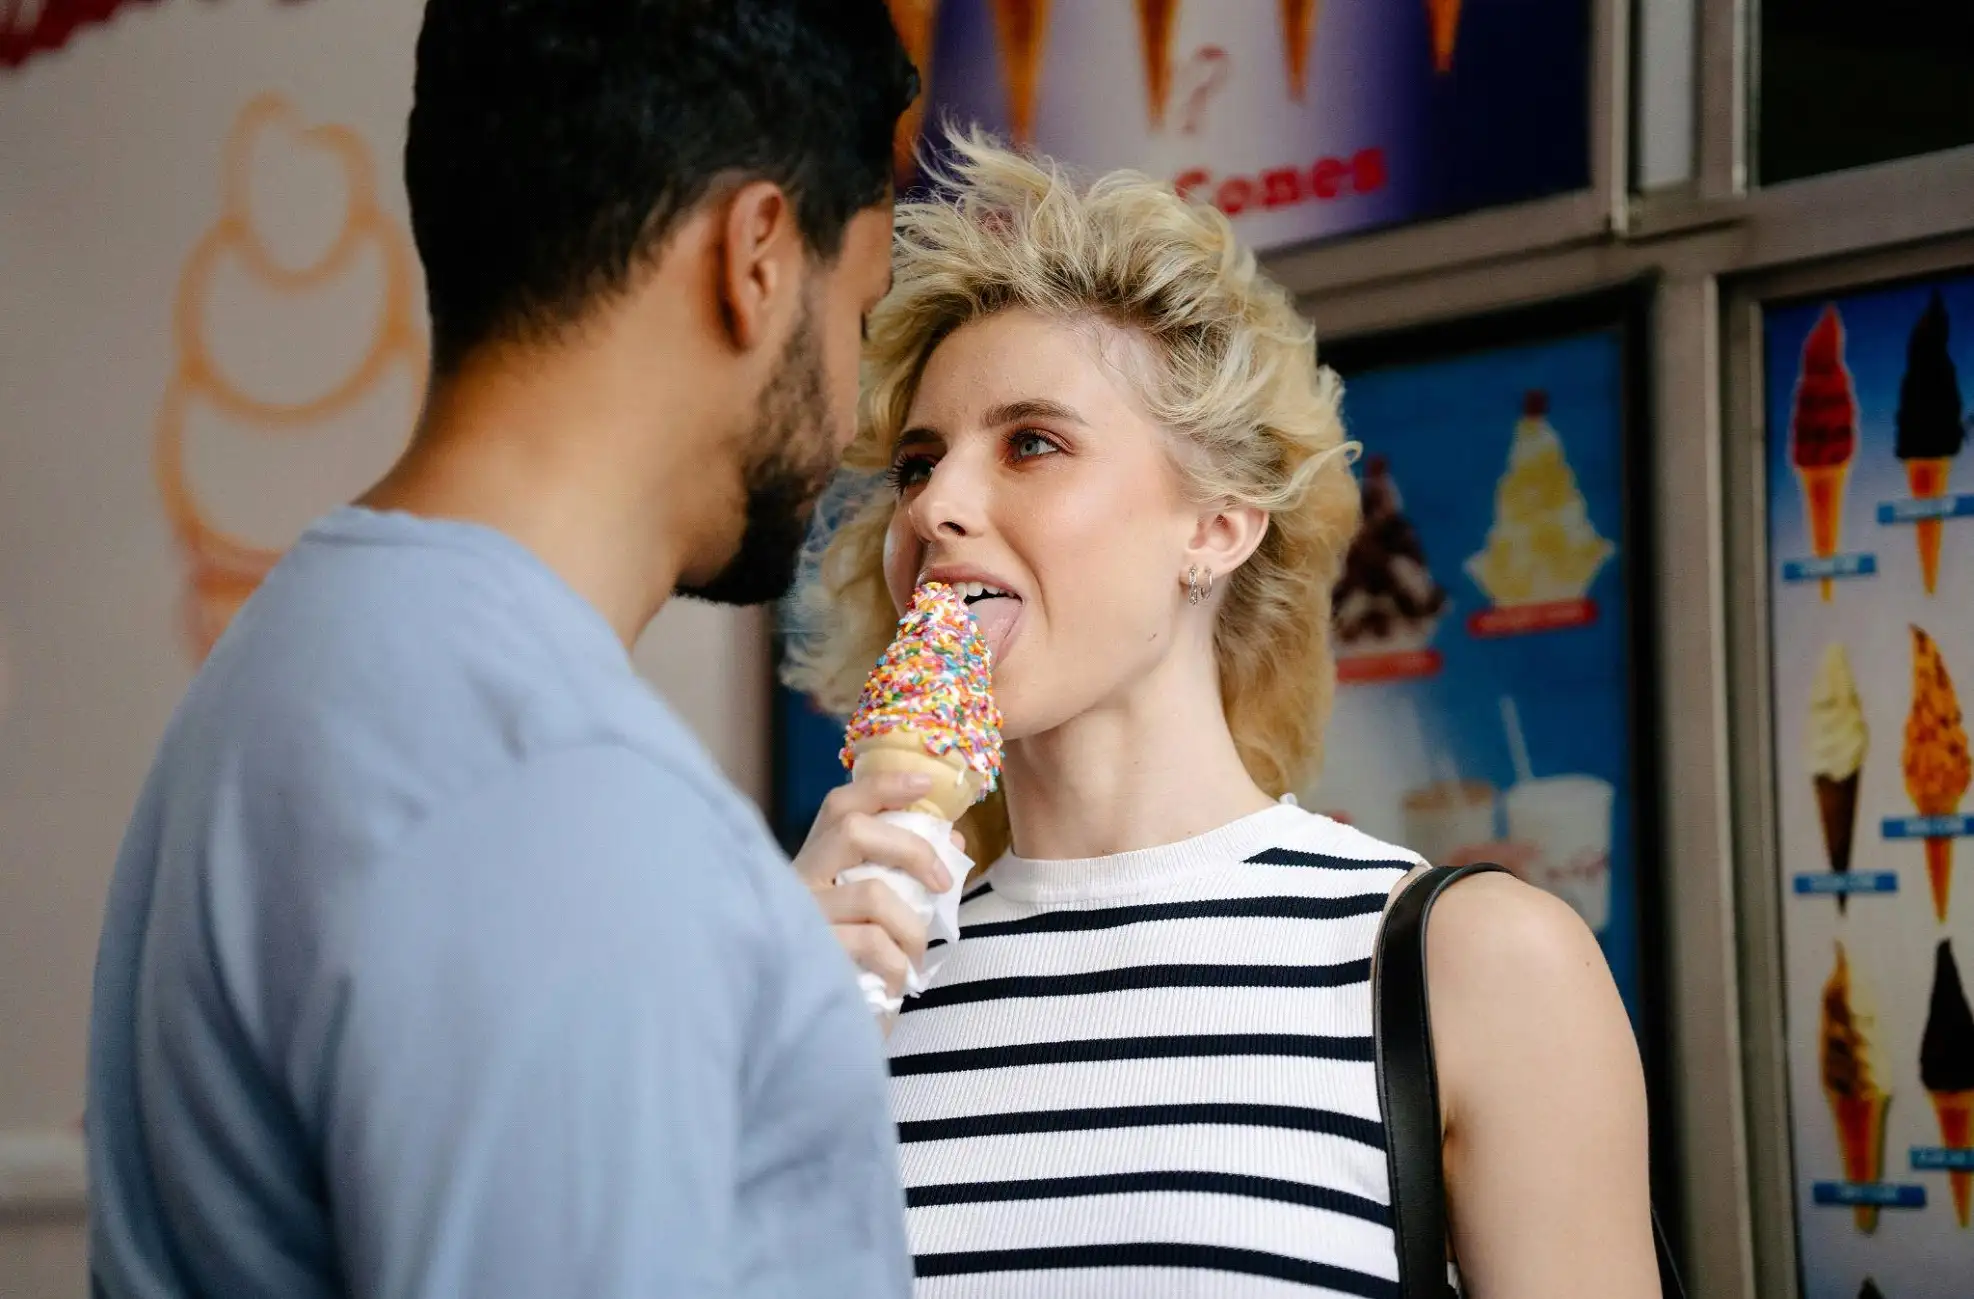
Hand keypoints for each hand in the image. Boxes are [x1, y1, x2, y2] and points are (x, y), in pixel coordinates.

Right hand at [793, 774, 958, 999]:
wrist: (817, 1033)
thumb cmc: (854, 967)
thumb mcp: (880, 914)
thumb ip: (907, 876)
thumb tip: (954, 840)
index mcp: (814, 863)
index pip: (839, 805)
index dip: (883, 785)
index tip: (925, 782)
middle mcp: (798, 881)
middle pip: (852, 829)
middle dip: (911, 847)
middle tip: (942, 882)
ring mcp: (801, 917)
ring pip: (872, 893)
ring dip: (912, 926)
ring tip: (915, 954)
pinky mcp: (811, 954)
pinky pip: (872, 943)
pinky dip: (898, 961)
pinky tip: (897, 981)